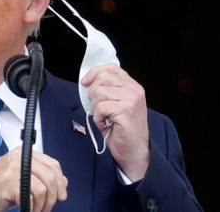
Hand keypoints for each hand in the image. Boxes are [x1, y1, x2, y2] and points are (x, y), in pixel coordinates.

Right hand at [0, 146, 67, 211]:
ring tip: (36, 211)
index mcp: (22, 153)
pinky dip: (33, 207)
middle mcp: (18, 156)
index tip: (61, 195)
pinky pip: (33, 195)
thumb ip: (40, 178)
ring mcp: (13, 167)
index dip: (60, 181)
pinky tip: (27, 210)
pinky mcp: (9, 179)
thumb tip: (63, 182)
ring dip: (43, 205)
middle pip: (51, 175)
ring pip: (44, 187)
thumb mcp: (22, 181)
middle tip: (47, 208)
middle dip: (54, 196)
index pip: (52, 164)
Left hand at [82, 63, 149, 180]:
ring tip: (103, 117)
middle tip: (98, 108)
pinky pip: (100, 107)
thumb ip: (107, 89)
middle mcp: (134, 90)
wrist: (133, 150)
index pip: (111, 68)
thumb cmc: (122, 129)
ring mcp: (131, 100)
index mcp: (132, 86)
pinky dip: (98, 118)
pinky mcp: (126, 111)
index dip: (94, 73)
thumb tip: (87, 81)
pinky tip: (105, 124)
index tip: (85, 82)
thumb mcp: (115, 103)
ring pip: (99, 92)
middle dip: (93, 94)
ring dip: (95, 108)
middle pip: (101, 79)